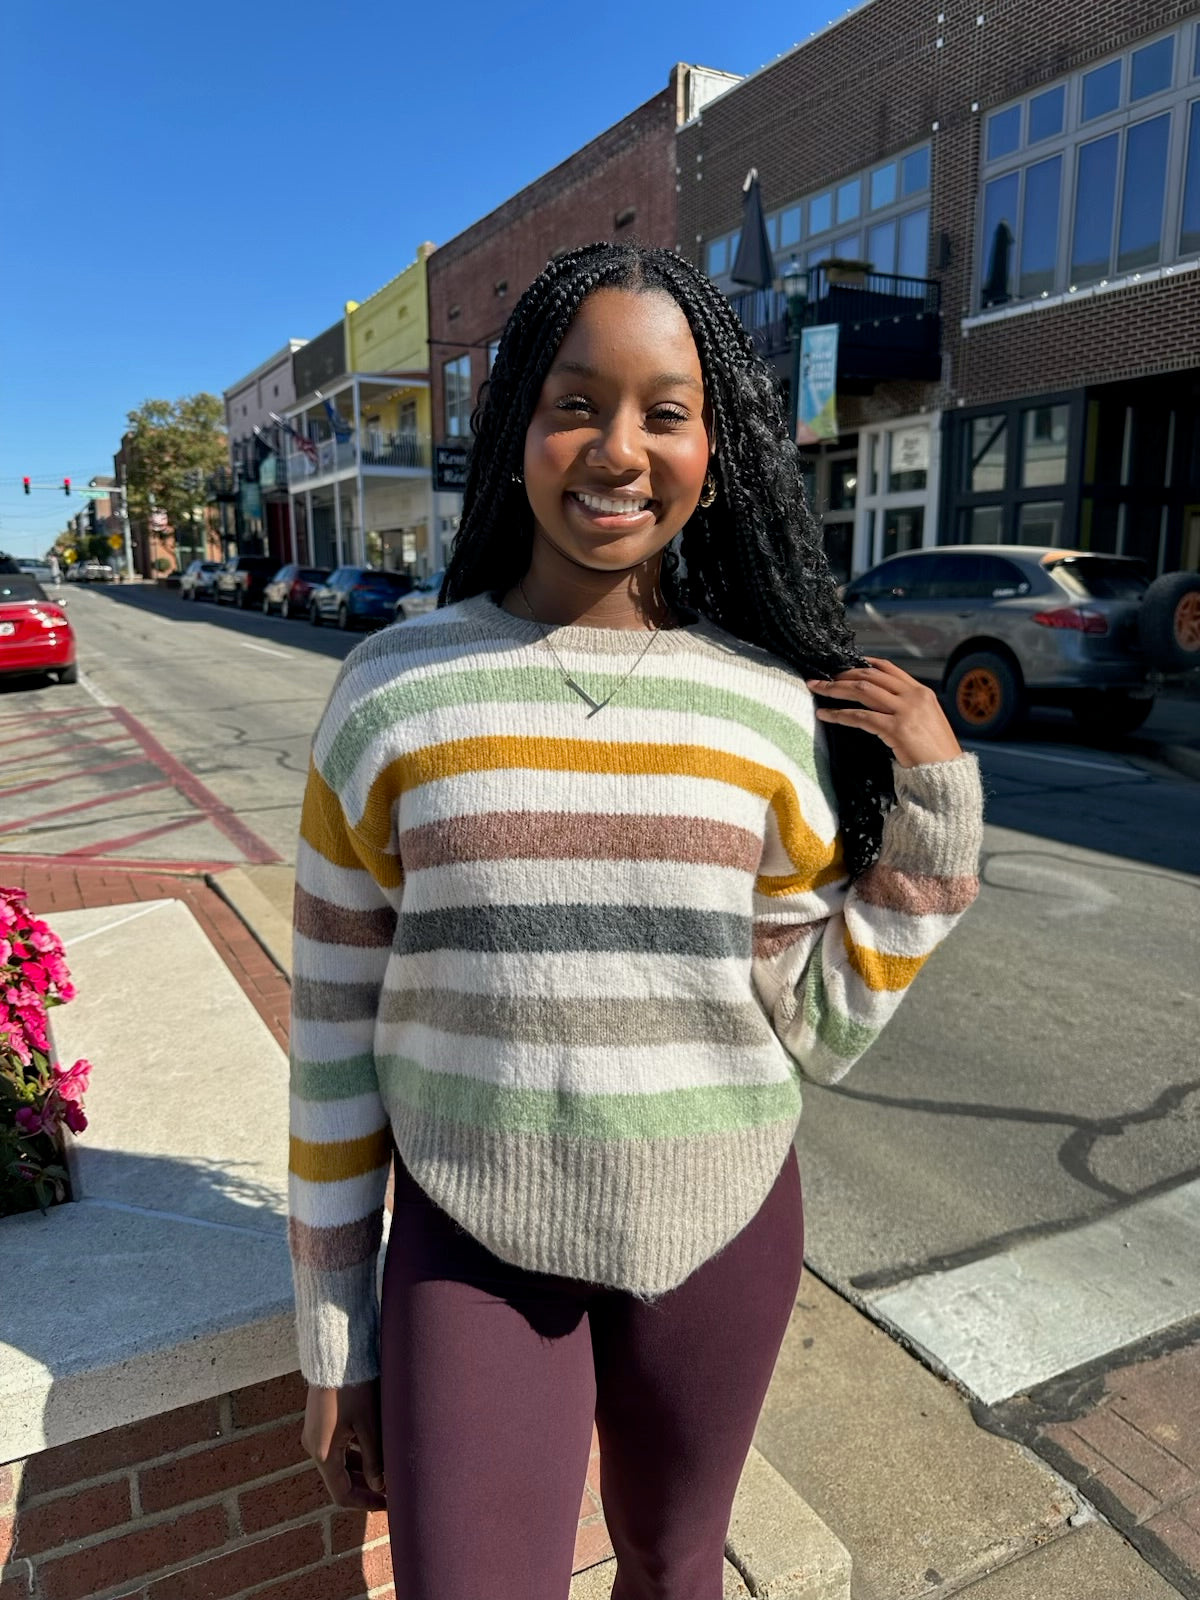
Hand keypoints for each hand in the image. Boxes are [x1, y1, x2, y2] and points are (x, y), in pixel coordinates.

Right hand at [302, 1380, 386, 1509]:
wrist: (335, 1353)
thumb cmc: (353, 1387)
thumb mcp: (368, 1424)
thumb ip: (375, 1459)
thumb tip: (381, 1485)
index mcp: (323, 1453)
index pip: (342, 1495)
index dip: (365, 1503)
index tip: (388, 1505)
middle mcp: (314, 1447)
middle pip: (340, 1480)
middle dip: (365, 1488)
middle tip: (391, 1491)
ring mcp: (315, 1433)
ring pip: (339, 1463)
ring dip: (361, 1470)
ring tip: (388, 1471)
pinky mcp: (320, 1421)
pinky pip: (337, 1447)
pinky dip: (355, 1454)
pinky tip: (375, 1449)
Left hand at [806, 658, 962, 768]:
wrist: (948, 774)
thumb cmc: (935, 754)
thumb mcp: (926, 721)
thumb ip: (908, 708)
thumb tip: (880, 703)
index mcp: (921, 692)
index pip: (888, 668)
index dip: (863, 663)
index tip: (844, 664)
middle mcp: (914, 696)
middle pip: (870, 676)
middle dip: (843, 674)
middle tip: (822, 677)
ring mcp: (905, 711)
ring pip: (862, 691)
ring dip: (835, 688)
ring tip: (817, 689)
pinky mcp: (896, 728)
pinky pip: (860, 717)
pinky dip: (839, 714)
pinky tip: (824, 715)